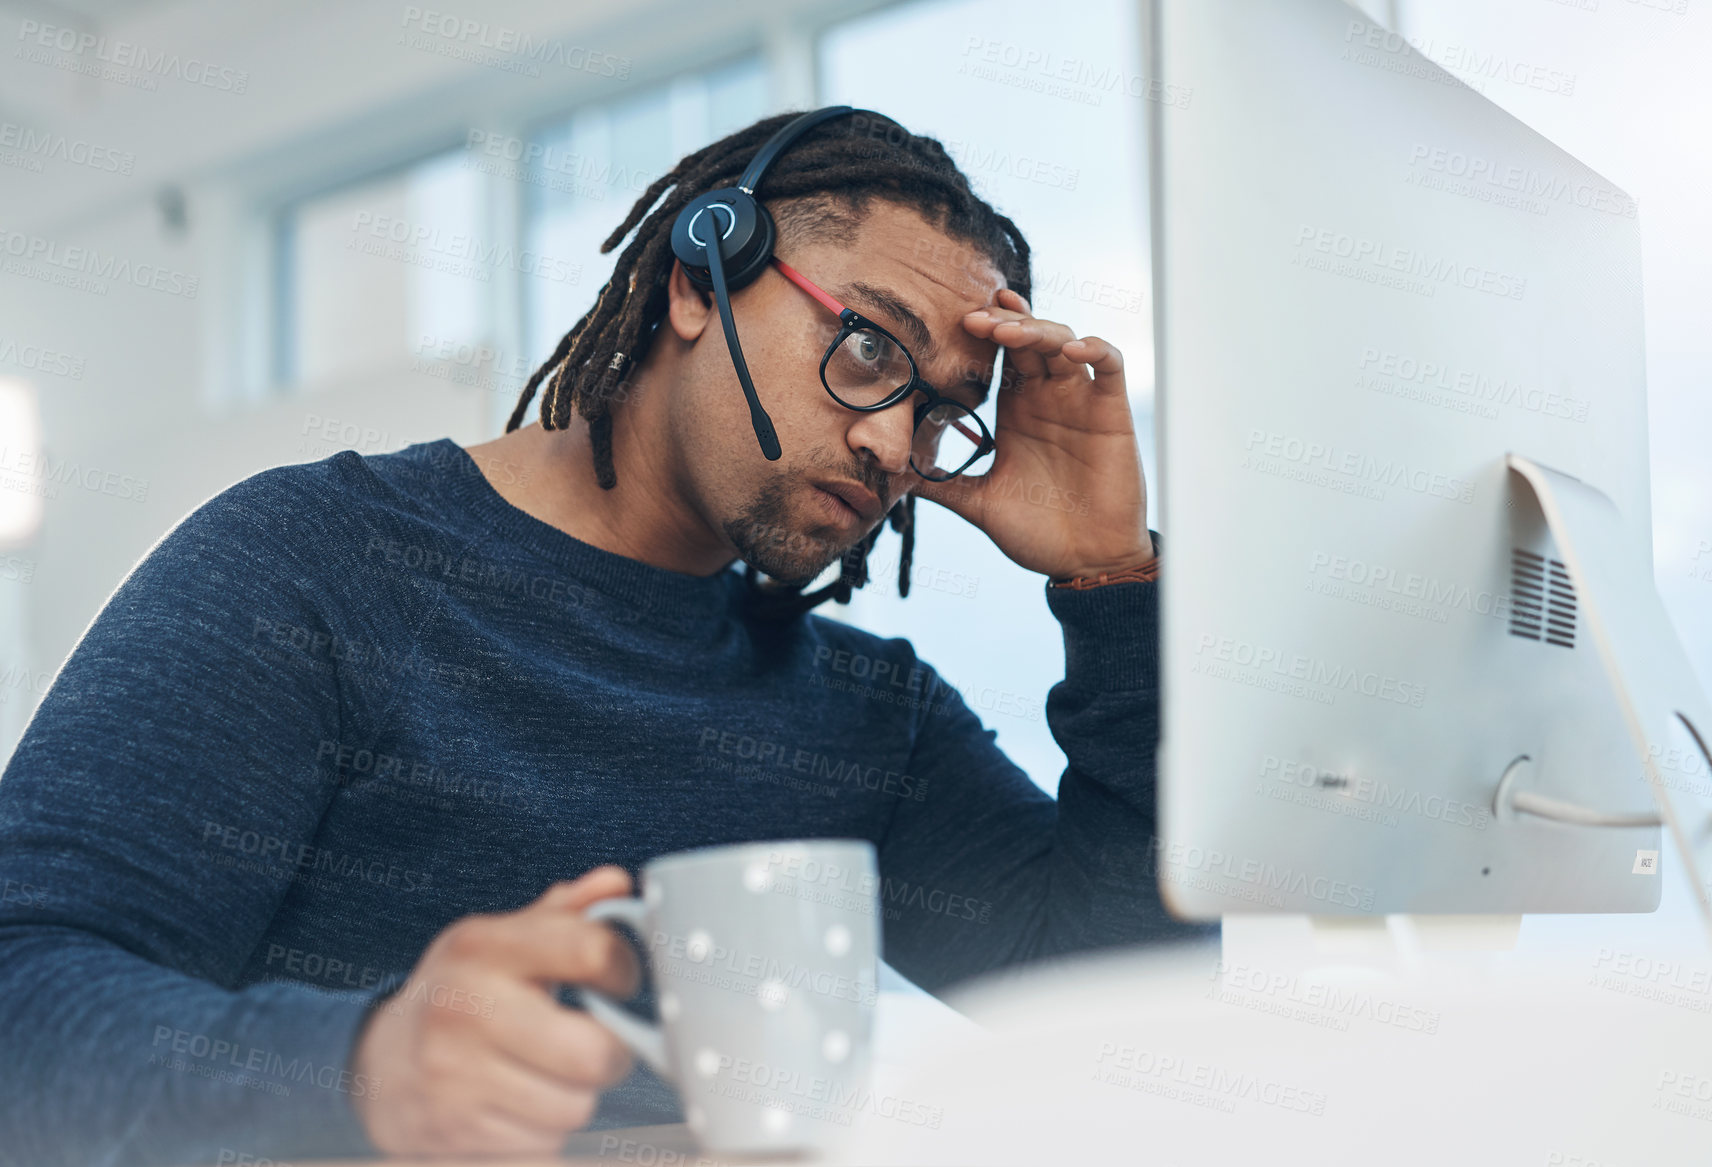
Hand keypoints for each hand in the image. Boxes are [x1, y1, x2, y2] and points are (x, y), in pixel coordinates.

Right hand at [350, 867, 640, 1155]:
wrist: (379, 1063)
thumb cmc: (460, 996)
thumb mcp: (500, 942)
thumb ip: (564, 914)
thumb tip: (616, 882)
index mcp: (481, 947)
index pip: (590, 949)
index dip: (623, 968)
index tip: (619, 979)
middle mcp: (463, 1008)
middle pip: (593, 1052)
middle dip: (608, 1054)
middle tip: (592, 1045)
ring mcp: (453, 1076)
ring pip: (572, 1107)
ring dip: (572, 1098)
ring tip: (542, 1075)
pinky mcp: (452, 1135)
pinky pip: (541, 1146)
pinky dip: (540, 1135)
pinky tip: (516, 1108)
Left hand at [911, 288, 1152, 578]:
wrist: (1084, 564)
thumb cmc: (1038, 533)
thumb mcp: (979, 504)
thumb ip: (941, 484)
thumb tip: (891, 475)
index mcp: (1016, 411)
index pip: (999, 354)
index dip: (982, 332)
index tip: (953, 323)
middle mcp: (1047, 398)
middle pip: (1028, 338)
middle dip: (1002, 323)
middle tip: (973, 321)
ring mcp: (1081, 401)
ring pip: (1064, 341)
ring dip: (1038, 329)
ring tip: (1008, 332)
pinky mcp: (1112, 413)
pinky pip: (1111, 367)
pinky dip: (1096, 349)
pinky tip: (1073, 349)